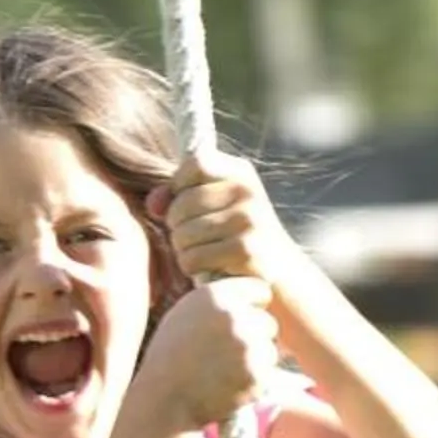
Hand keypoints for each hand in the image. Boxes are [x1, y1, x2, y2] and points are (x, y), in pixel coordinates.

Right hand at [135, 276, 278, 433]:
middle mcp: (236, 317)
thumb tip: (246, 292)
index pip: (260, 290)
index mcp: (217, 296)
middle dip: (255, 336)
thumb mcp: (185, 312)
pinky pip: (268, 373)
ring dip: (256, 359)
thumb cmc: (170, 354)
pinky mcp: (258, 374)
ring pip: (270, 349)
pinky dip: (254, 380)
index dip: (253, 306)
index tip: (243, 320)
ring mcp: (249, 346)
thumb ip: (217, 299)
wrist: (165, 397)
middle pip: (268, 322)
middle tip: (230, 353)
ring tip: (225, 370)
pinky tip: (228, 384)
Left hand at [151, 154, 295, 299]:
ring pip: (183, 234)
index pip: (196, 163)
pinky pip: (193, 258)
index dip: (179, 185)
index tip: (184, 204)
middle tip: (189, 239)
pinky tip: (206, 270)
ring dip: (182, 250)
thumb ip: (179, 196)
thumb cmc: (238, 237)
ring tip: (199, 254)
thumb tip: (153, 204)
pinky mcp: (246, 252)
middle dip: (176, 226)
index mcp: (241, 173)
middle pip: (182, 203)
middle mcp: (248, 192)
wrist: (283, 275)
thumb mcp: (216, 207)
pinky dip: (191, 268)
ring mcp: (249, 221)